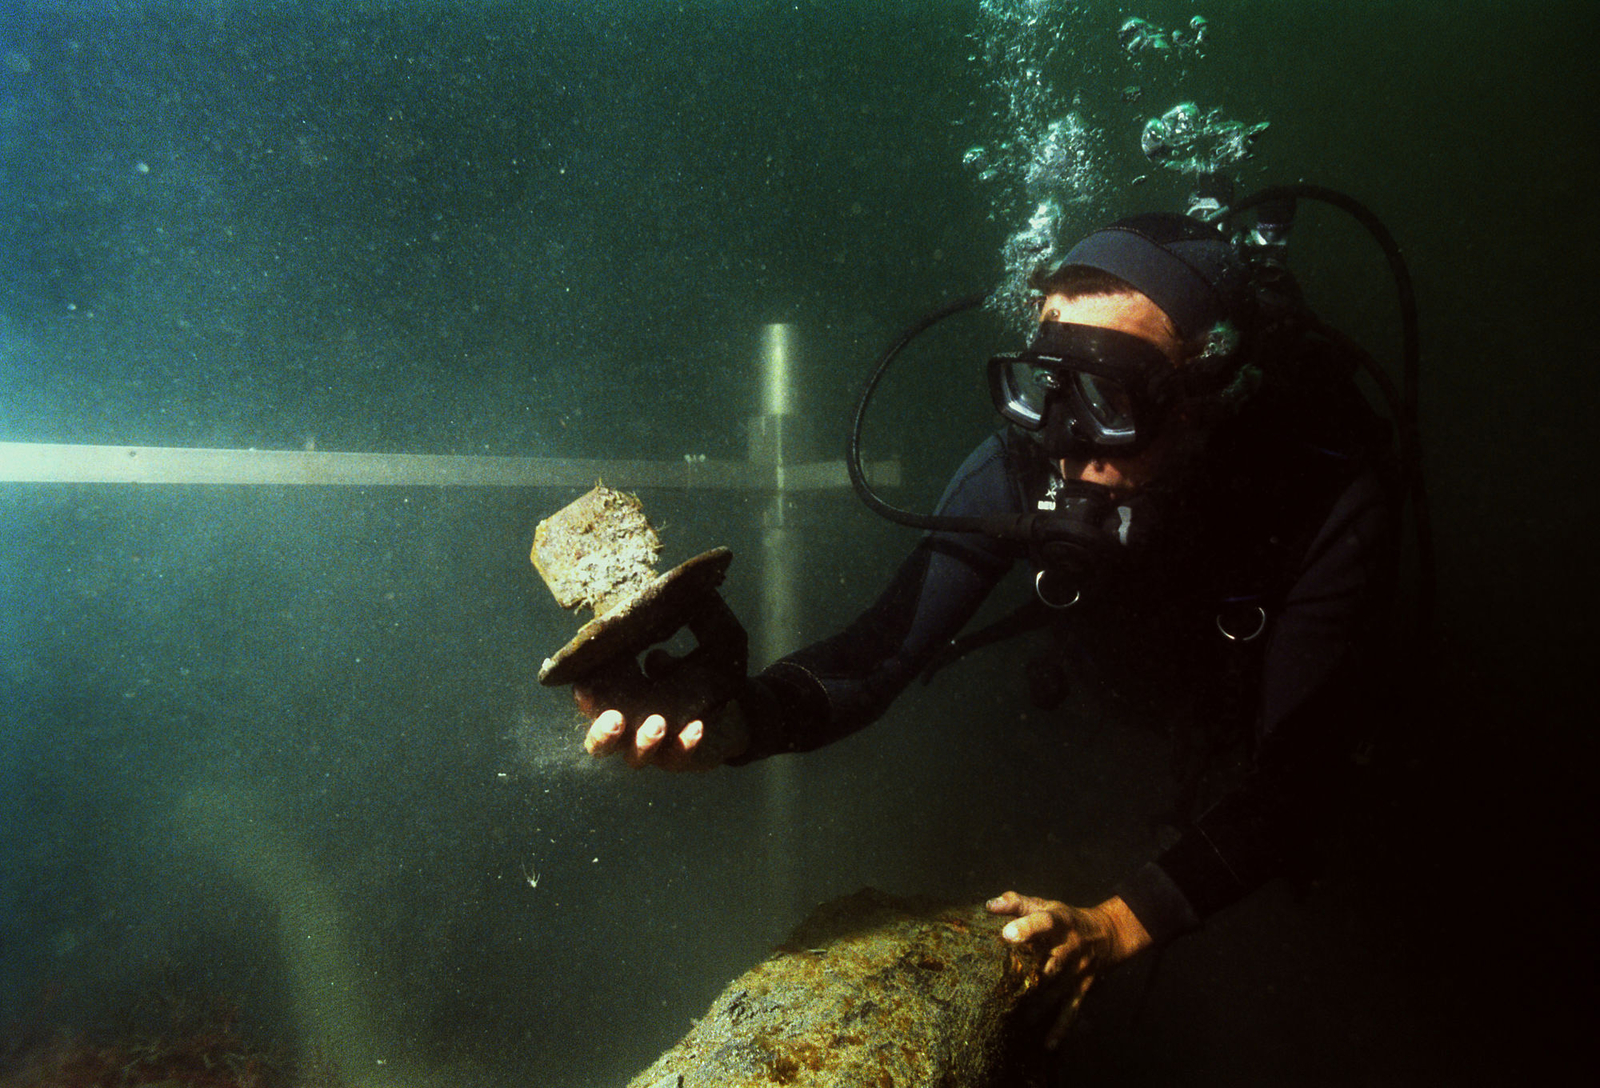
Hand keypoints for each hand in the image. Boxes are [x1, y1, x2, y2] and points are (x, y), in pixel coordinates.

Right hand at [576, 649, 747, 770]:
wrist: (720, 718)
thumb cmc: (682, 690)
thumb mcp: (670, 673)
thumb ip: (659, 666)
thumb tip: (656, 658)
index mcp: (615, 711)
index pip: (591, 707)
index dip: (585, 701)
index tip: (585, 690)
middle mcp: (625, 737)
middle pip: (599, 746)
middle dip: (603, 735)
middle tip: (614, 720)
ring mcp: (649, 753)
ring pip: (637, 757)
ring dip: (645, 741)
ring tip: (657, 723)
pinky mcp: (677, 760)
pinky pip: (679, 757)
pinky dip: (686, 742)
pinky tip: (696, 726)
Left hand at [987, 891, 1151, 1045]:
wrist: (1106, 934)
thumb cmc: (1064, 919)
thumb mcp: (1044, 905)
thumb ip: (1016, 903)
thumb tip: (989, 906)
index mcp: (1059, 922)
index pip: (1044, 922)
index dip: (1026, 927)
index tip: (1006, 934)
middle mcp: (1070, 947)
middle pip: (1052, 961)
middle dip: (1032, 975)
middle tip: (1005, 988)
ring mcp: (1077, 971)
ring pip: (1057, 990)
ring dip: (1039, 1005)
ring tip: (1018, 1019)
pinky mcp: (1081, 989)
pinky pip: (1072, 1011)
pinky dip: (1061, 1029)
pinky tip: (1048, 1045)